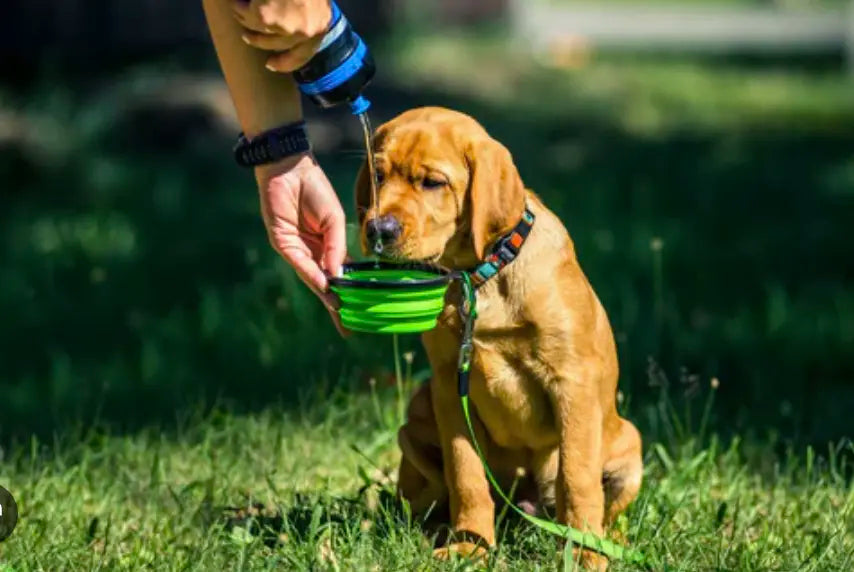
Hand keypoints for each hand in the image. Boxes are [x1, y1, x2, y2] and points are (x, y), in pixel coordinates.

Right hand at [232, 0, 331, 71]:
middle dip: (259, 41)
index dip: (285, 63)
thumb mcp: (313, 0)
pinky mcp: (267, 17)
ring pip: (259, 31)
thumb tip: (285, 26)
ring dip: (246, 20)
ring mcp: (286, 27)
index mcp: (321, 25)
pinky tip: (237, 1)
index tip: (270, 64)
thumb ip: (306, 12)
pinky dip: (240, 7)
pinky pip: (247, 17)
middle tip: (247, 36)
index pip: (302, 55)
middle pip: (277, 46)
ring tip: (239, 8)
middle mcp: (305, 32)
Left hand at [254, 152, 348, 335]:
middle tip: (347, 327)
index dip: (351, 293)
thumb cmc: (315, 189)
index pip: (341, 275)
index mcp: (329, 245)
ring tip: (339, 311)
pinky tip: (325, 286)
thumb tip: (340, 275)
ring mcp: (298, 249)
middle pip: (326, 284)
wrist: (290, 169)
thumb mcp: (334, 220)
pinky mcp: (283, 243)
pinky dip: (313, 275)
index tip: (361, 313)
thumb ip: (337, 247)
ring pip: (313, 278)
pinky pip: (301, 263)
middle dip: (336, 305)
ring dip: (325, 294)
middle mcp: (313, 251)